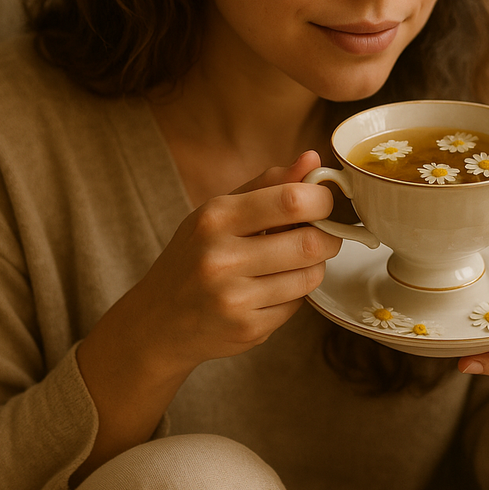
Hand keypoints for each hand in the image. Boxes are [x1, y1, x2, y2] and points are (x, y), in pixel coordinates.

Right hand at [72, 151, 340, 481]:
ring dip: (313, 267)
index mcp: (216, 218)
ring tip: (294, 263)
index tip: (325, 203)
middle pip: (310, 242)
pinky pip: (297, 305)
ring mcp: (234, 298)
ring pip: (310, 276)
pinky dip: (294, 295)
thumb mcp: (218, 213)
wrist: (158, 321)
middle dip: (329, 237)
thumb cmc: (194, 257)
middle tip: (325, 235)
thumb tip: (312, 160)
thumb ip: (267, 185)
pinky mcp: (248, 329)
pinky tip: (271, 291)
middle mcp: (222, 258)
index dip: (322, 200)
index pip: (291, 201)